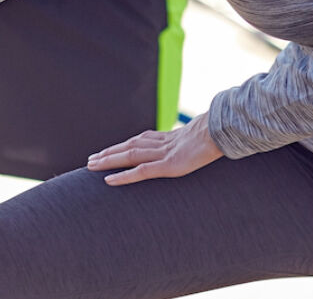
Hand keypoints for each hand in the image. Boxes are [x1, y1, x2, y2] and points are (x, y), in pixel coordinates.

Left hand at [86, 111, 223, 185]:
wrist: (222, 131)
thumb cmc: (216, 134)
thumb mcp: (201, 139)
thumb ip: (191, 143)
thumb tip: (196, 146)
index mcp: (168, 138)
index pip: (138, 141)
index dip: (122, 146)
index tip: (108, 151)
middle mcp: (160, 144)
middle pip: (128, 147)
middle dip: (108, 153)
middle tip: (91, 160)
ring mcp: (163, 155)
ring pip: (128, 156)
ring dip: (109, 161)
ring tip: (92, 166)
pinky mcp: (168, 166)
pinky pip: (140, 172)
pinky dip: (123, 176)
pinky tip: (109, 181)